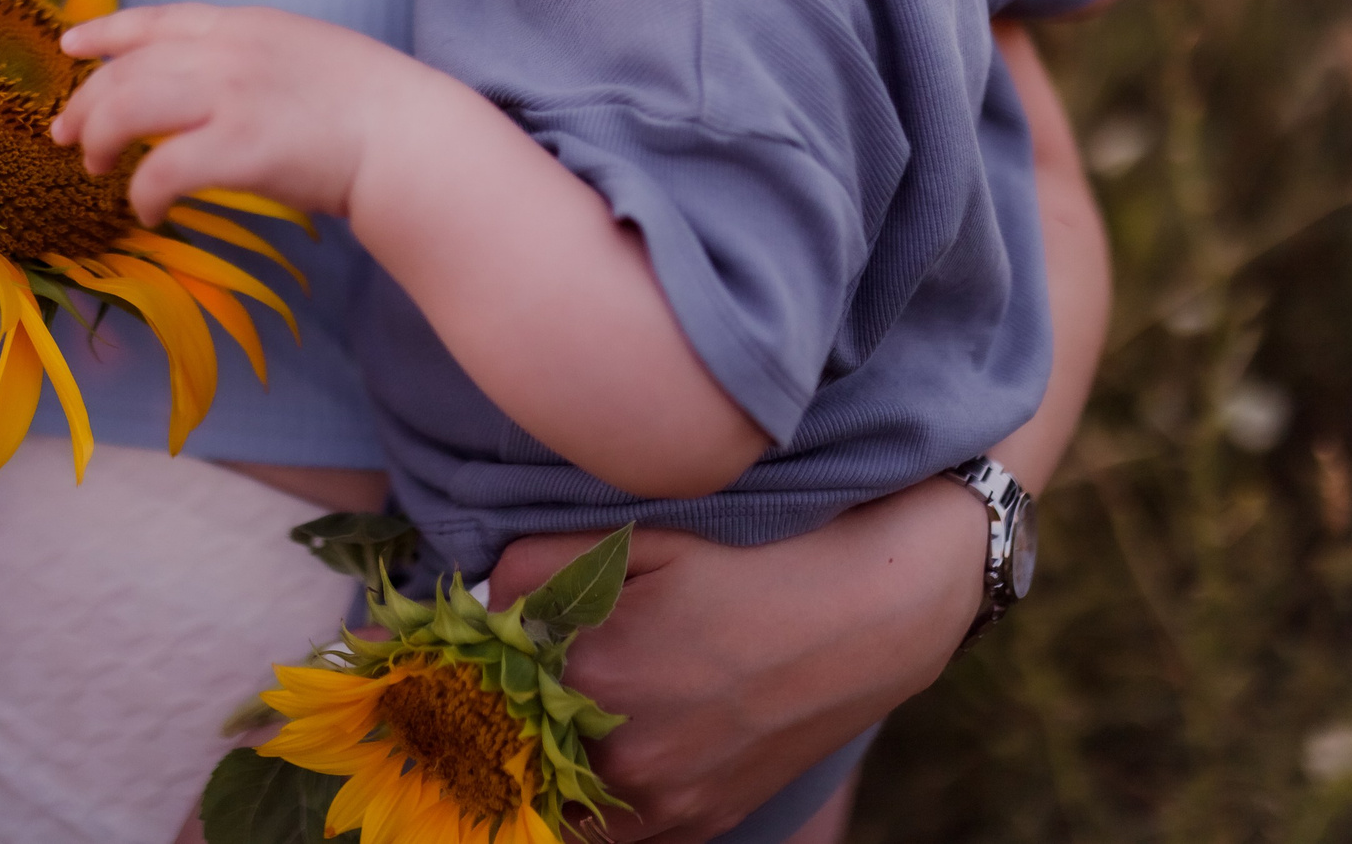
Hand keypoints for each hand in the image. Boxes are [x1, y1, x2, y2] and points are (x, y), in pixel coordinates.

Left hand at [53, 3, 422, 223]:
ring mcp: (231, 97)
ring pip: (126, 109)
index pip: (156, 20)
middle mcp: (228, 51)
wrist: (408, 134)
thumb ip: (252, 56)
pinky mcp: (237, 149)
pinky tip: (148, 210)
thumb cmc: (369, 103)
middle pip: (126, 69)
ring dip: (99, 140)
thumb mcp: (303, 50)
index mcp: (244, 24)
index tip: (70, 44)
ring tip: (94, 167)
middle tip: (67, 136)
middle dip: (86, 103)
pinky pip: (160, 170)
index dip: (105, 32)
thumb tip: (209, 82)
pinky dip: (142, 193)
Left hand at [487, 479, 987, 841]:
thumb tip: (480, 600)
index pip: (486, 683)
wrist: (870, 616)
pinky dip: (603, 792)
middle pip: (516, 746)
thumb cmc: (755, 562)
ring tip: (580, 702)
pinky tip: (624, 737)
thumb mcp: (643, 537)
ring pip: (561, 797)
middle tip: (535, 667)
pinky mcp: (699, 822)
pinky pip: (617, 827)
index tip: (486, 640)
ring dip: (551, 759)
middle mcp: (623, 756)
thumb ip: (539, 563)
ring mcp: (665, 801)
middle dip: (512, 711)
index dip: (482, 658)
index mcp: (595, 673)